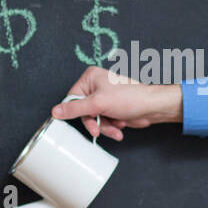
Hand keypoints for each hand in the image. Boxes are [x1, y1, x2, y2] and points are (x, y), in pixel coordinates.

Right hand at [52, 66, 182, 140]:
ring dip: (104, 127)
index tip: (81, 121)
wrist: (152, 108)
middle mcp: (95, 86)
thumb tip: (56, 111)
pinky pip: (103, 123)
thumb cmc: (130, 98)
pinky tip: (120, 126)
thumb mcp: (98, 104)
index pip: (72, 97)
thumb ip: (75, 109)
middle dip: (95, 122)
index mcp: (90, 78)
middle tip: (98, 129)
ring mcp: (104, 99)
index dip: (76, 112)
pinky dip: (111, 127)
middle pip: (83, 111)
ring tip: (116, 127)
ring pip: (93, 119)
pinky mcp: (111, 109)